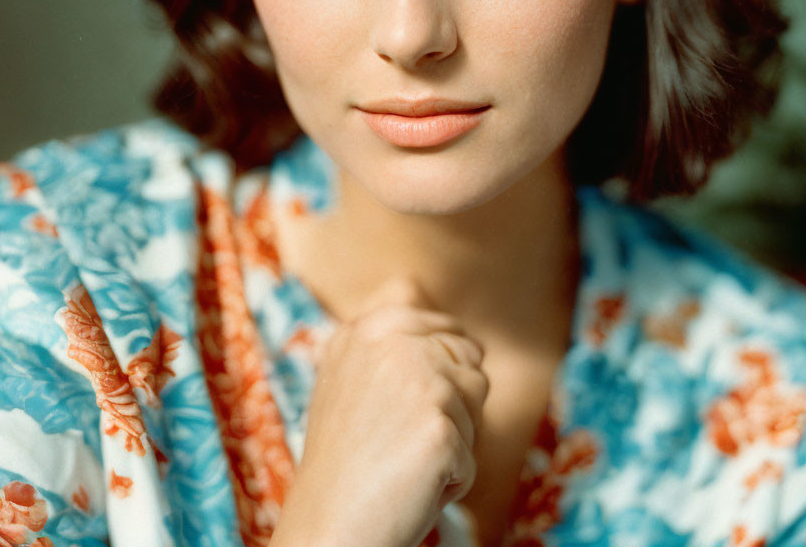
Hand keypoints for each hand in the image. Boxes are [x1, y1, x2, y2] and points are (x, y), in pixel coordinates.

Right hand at [272, 275, 488, 546]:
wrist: (327, 527)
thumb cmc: (344, 461)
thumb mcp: (346, 373)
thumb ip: (383, 328)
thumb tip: (411, 283)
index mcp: (367, 326)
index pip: (448, 327)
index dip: (440, 374)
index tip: (399, 408)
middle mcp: (389, 341)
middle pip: (470, 361)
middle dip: (451, 407)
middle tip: (399, 438)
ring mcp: (417, 379)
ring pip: (478, 403)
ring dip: (454, 440)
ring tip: (404, 459)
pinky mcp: (439, 426)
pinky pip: (472, 455)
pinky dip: (450, 480)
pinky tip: (411, 486)